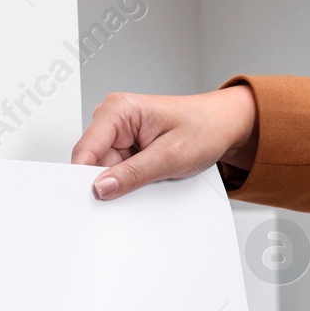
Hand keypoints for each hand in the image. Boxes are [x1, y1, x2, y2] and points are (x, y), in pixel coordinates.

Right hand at [71, 85, 258, 199]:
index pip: (86, 149)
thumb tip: (102, 188)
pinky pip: (119, 170)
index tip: (93, 201)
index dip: (85, 178)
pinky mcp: (128, 146)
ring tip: (154, 176)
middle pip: (94, 162)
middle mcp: (114, 118)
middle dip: (110, 182)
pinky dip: (132, 180)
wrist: (224, 125)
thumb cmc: (204, 128)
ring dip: (125, 181)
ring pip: (106, 170)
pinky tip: (151, 177)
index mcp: (118, 110)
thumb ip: (133, 174)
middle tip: (137, 189)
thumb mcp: (170, 156)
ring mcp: (120, 133)